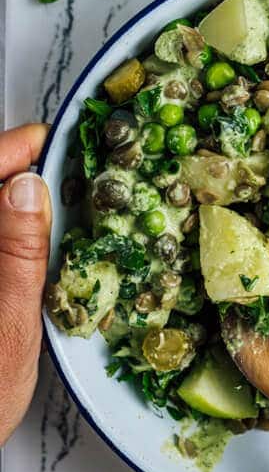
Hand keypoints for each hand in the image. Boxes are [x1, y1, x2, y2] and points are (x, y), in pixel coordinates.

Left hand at [0, 124, 51, 444]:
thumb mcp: (7, 329)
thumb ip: (18, 254)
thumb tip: (28, 188)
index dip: (11, 152)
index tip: (45, 142)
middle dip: (16, 175)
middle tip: (59, 169)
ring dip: (14, 208)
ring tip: (53, 206)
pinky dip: (11, 238)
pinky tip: (31, 246)